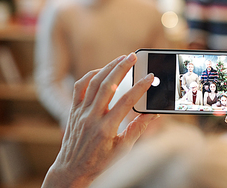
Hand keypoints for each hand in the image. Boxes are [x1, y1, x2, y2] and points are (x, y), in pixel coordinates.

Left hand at [42, 53, 158, 187]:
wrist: (72, 170)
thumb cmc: (99, 162)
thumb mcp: (123, 149)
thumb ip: (138, 128)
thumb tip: (154, 113)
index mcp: (106, 129)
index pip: (126, 102)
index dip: (140, 87)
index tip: (150, 77)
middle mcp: (91, 118)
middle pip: (108, 85)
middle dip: (122, 68)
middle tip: (134, 56)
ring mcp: (80, 112)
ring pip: (94, 82)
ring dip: (108, 67)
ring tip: (121, 58)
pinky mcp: (73, 110)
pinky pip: (79, 86)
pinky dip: (91, 75)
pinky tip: (103, 70)